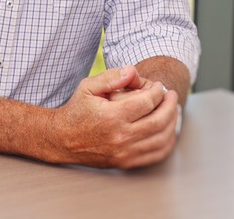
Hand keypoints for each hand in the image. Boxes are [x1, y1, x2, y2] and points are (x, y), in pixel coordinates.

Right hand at [52, 66, 179, 168]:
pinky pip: (155, 155)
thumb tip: (133, 71)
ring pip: (161, 139)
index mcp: (112, 116)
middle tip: (171, 96)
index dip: (158, 91)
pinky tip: (167, 131)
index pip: (147, 102)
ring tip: (172, 111)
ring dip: (172, 123)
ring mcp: (124, 153)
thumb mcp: (88, 86)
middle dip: (170, 105)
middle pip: (159, 120)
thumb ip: (111, 77)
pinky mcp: (125, 163)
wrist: (62, 139)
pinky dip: (167, 142)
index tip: (158, 86)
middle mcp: (120, 136)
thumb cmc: (76, 110)